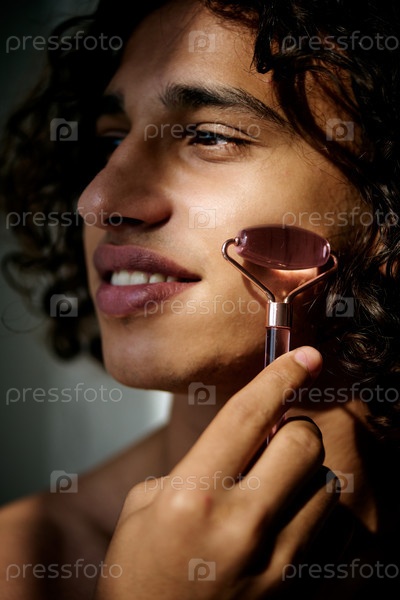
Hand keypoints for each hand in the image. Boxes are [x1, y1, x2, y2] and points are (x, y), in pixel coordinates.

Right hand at [94, 347, 338, 599]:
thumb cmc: (138, 578)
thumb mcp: (142, 509)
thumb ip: (191, 468)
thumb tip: (238, 444)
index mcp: (192, 497)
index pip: (249, 415)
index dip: (280, 375)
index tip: (305, 356)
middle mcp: (240, 525)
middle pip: (303, 442)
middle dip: (292, 430)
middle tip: (273, 441)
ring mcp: (276, 561)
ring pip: (325, 484)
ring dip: (305, 475)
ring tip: (276, 489)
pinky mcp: (297, 588)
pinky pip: (331, 530)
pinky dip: (315, 513)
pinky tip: (288, 522)